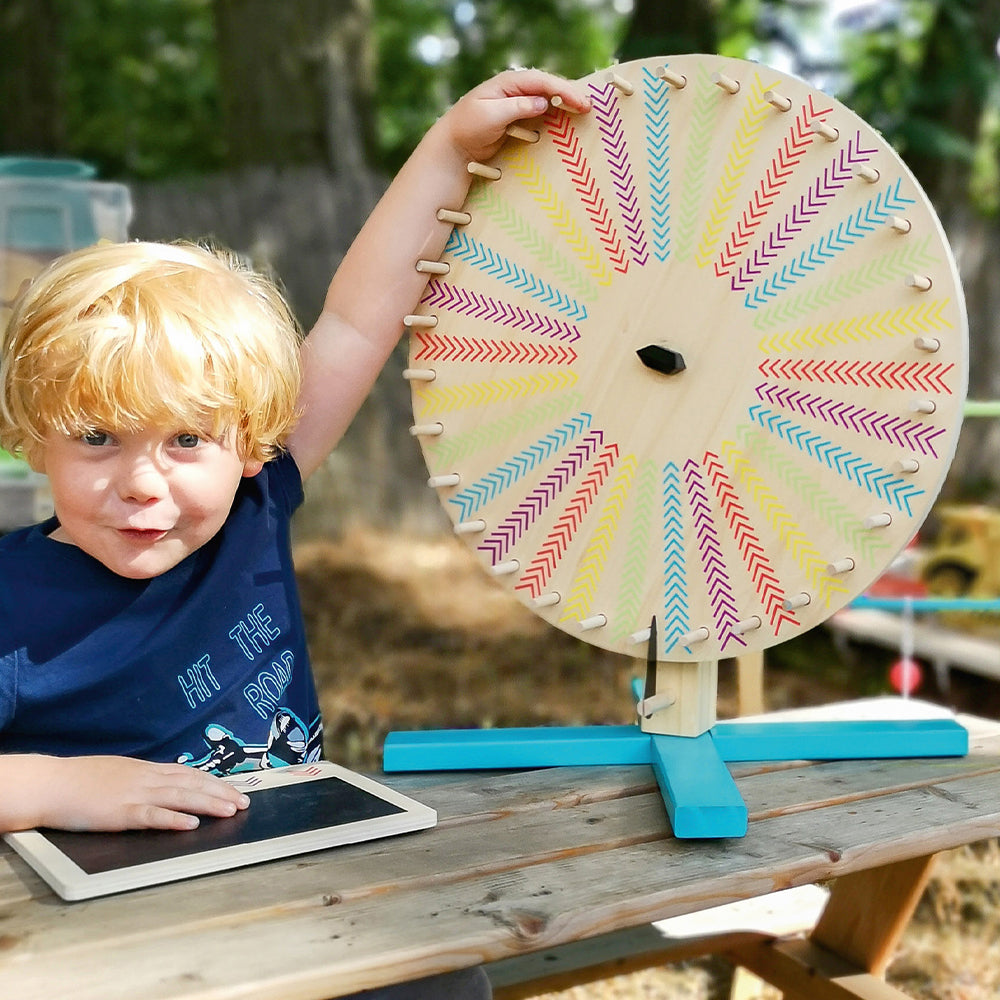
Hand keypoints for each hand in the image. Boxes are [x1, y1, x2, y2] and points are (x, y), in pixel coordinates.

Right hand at [0, 754, 250, 832]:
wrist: (51, 784)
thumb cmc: (81, 780)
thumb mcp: (119, 771)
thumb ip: (142, 777)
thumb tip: (164, 781)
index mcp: (145, 769)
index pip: (189, 774)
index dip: (214, 782)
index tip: (234, 789)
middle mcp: (146, 778)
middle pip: (192, 783)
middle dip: (221, 792)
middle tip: (244, 802)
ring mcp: (134, 794)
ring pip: (180, 797)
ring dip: (208, 804)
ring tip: (230, 811)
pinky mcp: (120, 813)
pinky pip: (152, 816)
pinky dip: (174, 819)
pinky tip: (191, 824)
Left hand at [442, 68, 591, 164]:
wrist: (454, 145)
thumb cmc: (468, 127)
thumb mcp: (490, 115)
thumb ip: (516, 107)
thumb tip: (543, 102)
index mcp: (508, 83)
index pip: (541, 81)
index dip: (563, 90)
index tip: (580, 102)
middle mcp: (515, 89)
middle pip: (548, 87)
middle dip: (569, 95)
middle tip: (589, 107)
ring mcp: (518, 103)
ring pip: (547, 99)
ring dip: (565, 104)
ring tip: (584, 111)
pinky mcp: (518, 118)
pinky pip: (542, 113)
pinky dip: (556, 115)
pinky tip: (567, 121)